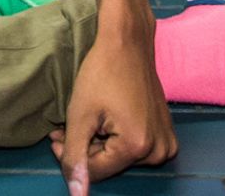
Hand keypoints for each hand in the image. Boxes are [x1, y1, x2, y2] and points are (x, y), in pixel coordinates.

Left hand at [50, 26, 175, 194]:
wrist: (128, 42)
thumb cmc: (102, 72)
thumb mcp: (81, 114)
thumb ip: (75, 156)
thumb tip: (77, 194)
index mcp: (137, 147)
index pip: (94, 172)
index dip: (71, 155)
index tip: (58, 134)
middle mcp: (157, 150)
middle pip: (108, 165)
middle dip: (84, 147)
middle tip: (69, 125)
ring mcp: (166, 143)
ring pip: (119, 157)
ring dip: (99, 142)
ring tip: (89, 118)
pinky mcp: (166, 134)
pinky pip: (134, 147)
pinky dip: (116, 137)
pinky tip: (107, 117)